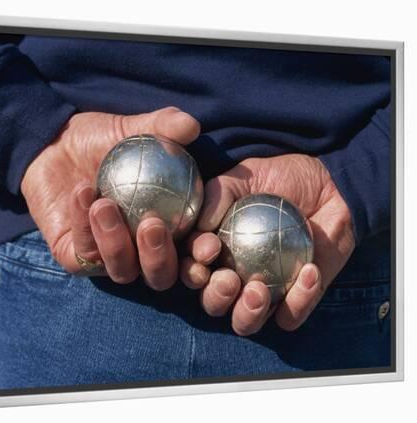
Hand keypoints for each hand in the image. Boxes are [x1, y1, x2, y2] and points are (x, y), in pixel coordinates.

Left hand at [21, 107, 200, 289]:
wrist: (53, 143)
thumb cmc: (100, 140)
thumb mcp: (132, 128)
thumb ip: (162, 126)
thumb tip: (192, 126)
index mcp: (166, 230)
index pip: (192, 253)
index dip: (202, 253)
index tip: (207, 242)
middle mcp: (141, 252)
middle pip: (160, 277)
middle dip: (159, 259)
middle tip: (152, 224)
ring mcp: (108, 259)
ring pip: (122, 270)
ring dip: (115, 242)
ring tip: (105, 204)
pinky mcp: (75, 258)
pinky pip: (84, 253)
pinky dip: (84, 225)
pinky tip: (82, 194)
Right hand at [181, 154, 355, 334]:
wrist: (328, 184)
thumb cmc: (278, 179)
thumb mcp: (243, 176)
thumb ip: (217, 195)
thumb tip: (200, 227)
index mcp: (213, 254)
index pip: (192, 270)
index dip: (192, 267)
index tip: (210, 248)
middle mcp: (233, 278)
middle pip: (213, 304)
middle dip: (215, 297)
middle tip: (229, 279)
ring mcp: (265, 293)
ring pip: (246, 322)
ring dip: (247, 313)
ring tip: (258, 290)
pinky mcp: (298, 301)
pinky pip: (291, 316)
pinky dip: (298, 301)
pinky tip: (309, 272)